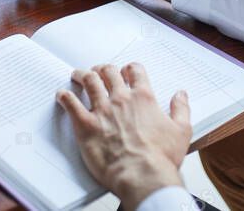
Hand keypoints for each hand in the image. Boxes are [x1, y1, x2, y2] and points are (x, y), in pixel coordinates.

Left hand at [57, 63, 189, 210]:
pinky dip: (64, 97)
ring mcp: (102, 110)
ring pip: (89, 81)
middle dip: (102, 69)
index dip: (129, 68)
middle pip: (108, 72)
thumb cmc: (161, 157)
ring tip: (78, 75)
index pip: (135, 71)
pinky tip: (61, 95)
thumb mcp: (181, 131)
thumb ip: (181, 109)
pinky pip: (70, 104)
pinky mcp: (85, 125)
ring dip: (82, 75)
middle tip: (98, 72)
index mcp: (143, 98)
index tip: (125, 71)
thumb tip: (181, 94)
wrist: (141, 175)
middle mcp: (121, 99)